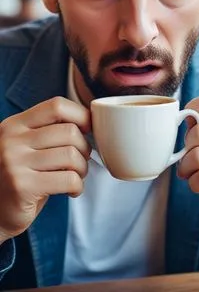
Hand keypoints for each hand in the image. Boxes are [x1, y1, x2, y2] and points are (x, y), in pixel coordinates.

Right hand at [0, 97, 90, 243]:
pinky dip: (77, 186)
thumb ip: (48, 131)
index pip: (56, 106)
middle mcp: (12, 140)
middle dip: (85, 147)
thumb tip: (90, 120)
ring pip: (71, 155)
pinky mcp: (22, 186)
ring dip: (83, 168)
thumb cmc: (21, 177)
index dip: (80, 115)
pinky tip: (71, 190)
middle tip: (81, 161)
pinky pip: (68, 179)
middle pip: (69, 131)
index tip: (88, 128)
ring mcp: (15, 162)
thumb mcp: (27, 146)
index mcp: (15, 124)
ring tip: (76, 176)